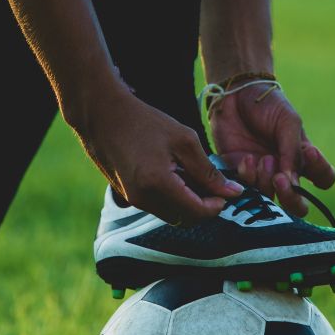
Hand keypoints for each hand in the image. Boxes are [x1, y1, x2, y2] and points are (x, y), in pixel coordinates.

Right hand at [69, 88, 242, 224]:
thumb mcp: (184, 140)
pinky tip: (174, 173)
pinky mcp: (127, 196)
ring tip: (192, 174)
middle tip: (212, 183)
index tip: (226, 191)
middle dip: (204, 206)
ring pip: (172, 215)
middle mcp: (143, 199)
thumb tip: (233, 192)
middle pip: (185, 219)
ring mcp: (132, 200)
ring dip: (188, 202)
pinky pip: (158, 206)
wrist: (101, 115)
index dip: (217, 206)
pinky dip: (172, 197)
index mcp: (158, 184)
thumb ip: (208, 171)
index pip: (197, 213)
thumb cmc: (144, 122)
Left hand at [209, 82, 334, 216]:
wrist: (235, 94)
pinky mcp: (238, 175)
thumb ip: (292, 151)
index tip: (310, 153)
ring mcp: (262, 176)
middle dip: (291, 197)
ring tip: (263, 159)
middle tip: (280, 179)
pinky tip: (245, 159)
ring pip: (270, 199)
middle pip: (298, 205)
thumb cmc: (268, 105)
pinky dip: (247, 177)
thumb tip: (292, 182)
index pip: (324, 178)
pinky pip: (245, 189)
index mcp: (304, 157)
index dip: (321, 173)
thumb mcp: (288, 122)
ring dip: (267, 182)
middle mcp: (285, 172)